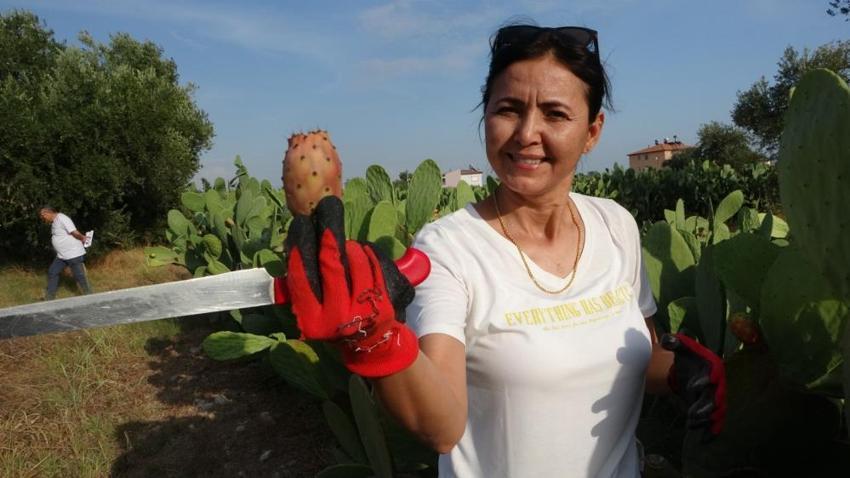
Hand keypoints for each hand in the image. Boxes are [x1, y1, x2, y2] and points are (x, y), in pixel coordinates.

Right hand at [285, 195, 417, 377]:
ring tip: (348, 244)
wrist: (369, 347)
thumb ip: (306, 289)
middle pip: (331, 268)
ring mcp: (362, 312)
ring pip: (355, 266)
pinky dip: (368, 255)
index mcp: (312, 320)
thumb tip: (297, 247)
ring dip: (351, 248)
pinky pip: (375, 270)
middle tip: (327, 222)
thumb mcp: (314, 313)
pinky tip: (364, 250)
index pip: (301, 279)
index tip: (300, 227)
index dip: (299, 251)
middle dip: (329, 240)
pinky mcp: (382, 305)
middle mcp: (336, 318)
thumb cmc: (336, 323)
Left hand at [661, 333, 726, 438]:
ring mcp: (715, 398)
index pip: (712, 374)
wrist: (694, 369)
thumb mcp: (681, 347)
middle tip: (691, 413)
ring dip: (705, 420)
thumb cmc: (688, 357)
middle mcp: (717, 384)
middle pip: (715, 397)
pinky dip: (711, 431)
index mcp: (711, 367)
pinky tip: (704, 440)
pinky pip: (715, 422)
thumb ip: (674, 342)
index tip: (691, 386)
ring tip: (691, 424)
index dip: (704, 380)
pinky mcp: (712, 409)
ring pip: (715, 412)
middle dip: (705, 406)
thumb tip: (666, 339)